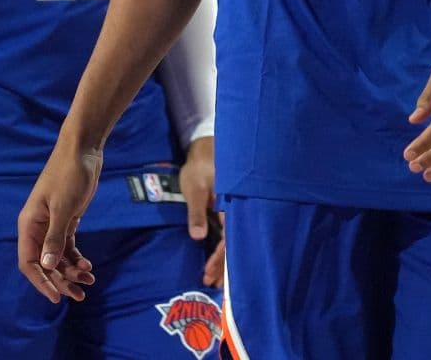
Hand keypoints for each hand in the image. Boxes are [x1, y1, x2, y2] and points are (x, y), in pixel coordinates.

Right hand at [17, 143, 101, 302]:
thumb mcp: (63, 208)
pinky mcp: (66, 220)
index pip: (28, 262)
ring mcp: (52, 225)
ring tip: (89, 282)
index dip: (41, 282)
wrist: (83, 151)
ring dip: (71, 271)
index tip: (56, 297)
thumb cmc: (69, 175)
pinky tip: (87, 267)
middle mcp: (37, 228)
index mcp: (29, 224)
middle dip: (60, 280)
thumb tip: (47, 266)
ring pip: (57, 257)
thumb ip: (55, 237)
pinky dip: (76, 258)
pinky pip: (68, 247)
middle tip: (79, 294)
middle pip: (45, 263)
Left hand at [178, 137, 224, 286]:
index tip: (209, 274)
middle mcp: (236, 212)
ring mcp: (233, 212)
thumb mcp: (194, 187)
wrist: (205, 146)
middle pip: (233, 245)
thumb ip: (196, 211)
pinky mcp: (228, 211)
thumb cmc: (199, 166)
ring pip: (233, 241)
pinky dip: (224, 248)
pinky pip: (230, 233)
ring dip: (224, 260)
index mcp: (232, 207)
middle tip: (211, 283)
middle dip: (223, 266)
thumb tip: (198, 237)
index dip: (219, 259)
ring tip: (214, 279)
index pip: (229, 240)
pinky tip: (218, 258)